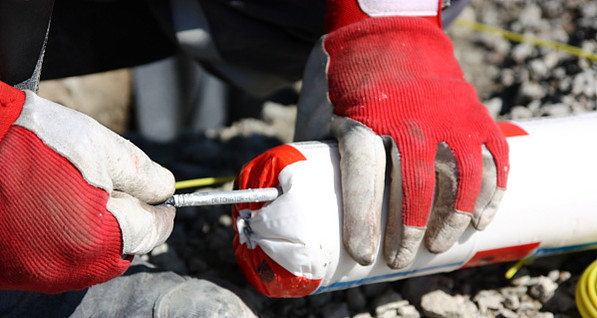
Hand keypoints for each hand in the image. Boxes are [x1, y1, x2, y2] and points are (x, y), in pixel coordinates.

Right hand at [0, 82, 175, 292]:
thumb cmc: (30, 141)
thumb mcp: (101, 148)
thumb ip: (142, 175)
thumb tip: (166, 190)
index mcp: (96, 242)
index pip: (151, 232)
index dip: (162, 211)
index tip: (165, 199)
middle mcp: (68, 268)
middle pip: (120, 244)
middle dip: (128, 215)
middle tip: (118, 184)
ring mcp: (37, 272)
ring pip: (90, 250)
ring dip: (98, 222)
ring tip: (81, 186)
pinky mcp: (13, 268)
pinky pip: (57, 253)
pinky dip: (67, 230)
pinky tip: (55, 199)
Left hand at [295, 2, 508, 267]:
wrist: (389, 32)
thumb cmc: (351, 80)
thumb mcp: (324, 110)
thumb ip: (325, 153)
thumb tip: (318, 199)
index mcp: (365, 117)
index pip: (364, 177)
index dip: (364, 220)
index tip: (364, 253)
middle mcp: (410, 119)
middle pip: (416, 186)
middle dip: (409, 232)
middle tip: (401, 259)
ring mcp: (448, 115)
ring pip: (463, 177)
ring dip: (455, 218)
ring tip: (442, 244)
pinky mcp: (473, 112)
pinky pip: (494, 158)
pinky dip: (492, 193)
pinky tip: (481, 219)